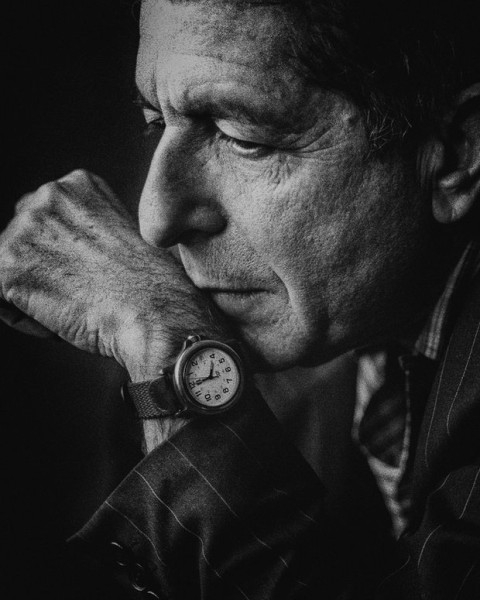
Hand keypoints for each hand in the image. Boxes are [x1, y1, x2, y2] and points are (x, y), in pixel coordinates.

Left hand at [0, 170, 228, 382]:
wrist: (154, 313)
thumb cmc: (151, 287)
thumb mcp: (120, 235)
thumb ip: (84, 229)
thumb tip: (58, 252)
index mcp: (77, 184)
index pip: (45, 218)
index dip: (63, 254)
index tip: (90, 271)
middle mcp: (46, 196)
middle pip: (21, 240)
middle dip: (42, 269)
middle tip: (81, 290)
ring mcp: (24, 230)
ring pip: (10, 270)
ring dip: (34, 294)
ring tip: (74, 304)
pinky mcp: (6, 267)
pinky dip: (23, 318)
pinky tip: (59, 319)